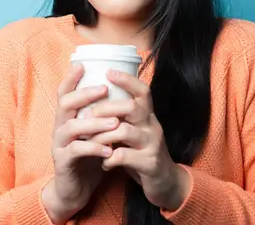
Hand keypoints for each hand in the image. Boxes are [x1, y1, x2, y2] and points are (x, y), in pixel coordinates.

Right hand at [42, 63, 120, 222]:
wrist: (75, 190)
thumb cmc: (88, 156)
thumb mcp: (94, 132)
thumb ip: (100, 114)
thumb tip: (121, 91)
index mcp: (67, 118)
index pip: (64, 93)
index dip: (70, 78)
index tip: (82, 64)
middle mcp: (60, 128)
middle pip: (65, 104)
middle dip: (85, 94)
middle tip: (104, 89)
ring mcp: (59, 145)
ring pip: (71, 128)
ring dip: (94, 123)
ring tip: (114, 122)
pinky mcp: (63, 163)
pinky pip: (76, 152)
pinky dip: (93, 149)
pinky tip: (109, 150)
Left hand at [88, 70, 190, 210]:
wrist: (166, 184)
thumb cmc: (143, 155)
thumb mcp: (136, 133)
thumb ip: (122, 119)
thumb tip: (95, 102)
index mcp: (148, 117)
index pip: (143, 91)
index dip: (127, 80)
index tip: (108, 72)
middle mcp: (153, 127)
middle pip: (132, 107)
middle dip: (106, 108)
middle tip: (87, 115)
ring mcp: (153, 145)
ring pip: (125, 131)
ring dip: (101, 135)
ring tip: (89, 142)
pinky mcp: (150, 164)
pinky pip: (124, 157)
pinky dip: (109, 159)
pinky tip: (104, 164)